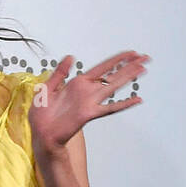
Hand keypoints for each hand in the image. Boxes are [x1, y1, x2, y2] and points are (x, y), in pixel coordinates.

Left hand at [29, 50, 149, 154]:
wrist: (41, 133)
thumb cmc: (43, 115)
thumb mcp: (47, 87)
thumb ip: (60, 72)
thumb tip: (71, 57)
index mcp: (78, 83)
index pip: (102, 68)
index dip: (117, 60)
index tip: (130, 54)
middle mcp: (87, 91)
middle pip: (113, 75)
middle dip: (129, 66)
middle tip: (144, 58)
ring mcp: (90, 102)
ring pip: (114, 87)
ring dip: (128, 78)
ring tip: (142, 70)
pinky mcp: (89, 113)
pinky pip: (110, 108)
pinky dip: (124, 104)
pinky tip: (136, 100)